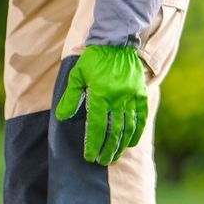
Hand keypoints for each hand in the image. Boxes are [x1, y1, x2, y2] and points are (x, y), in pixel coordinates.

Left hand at [53, 45, 147, 164]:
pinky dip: (137, 132)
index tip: (89, 156)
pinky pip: (141, 117)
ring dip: (121, 145)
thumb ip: (70, 97)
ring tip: (114, 156)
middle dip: (107, 149)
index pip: (96, 127)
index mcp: (100, 95)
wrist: (117, 42)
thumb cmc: (93, 59)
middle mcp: (118, 99)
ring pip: (128, 127)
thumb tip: (62, 117)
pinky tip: (131, 142)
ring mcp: (132, 97)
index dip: (93, 144)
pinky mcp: (141, 94)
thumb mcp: (77, 75)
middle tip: (102, 161)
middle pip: (114, 132)